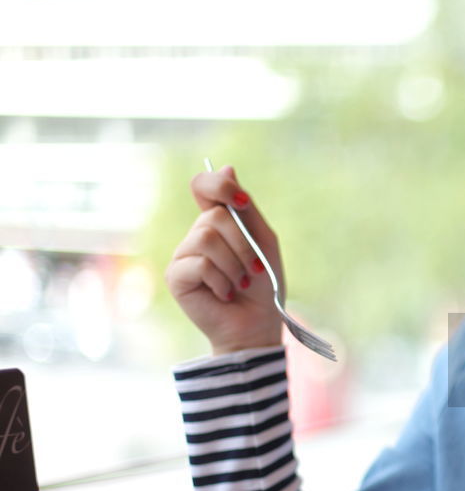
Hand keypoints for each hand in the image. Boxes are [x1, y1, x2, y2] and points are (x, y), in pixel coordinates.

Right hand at [165, 166, 283, 354]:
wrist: (257, 324)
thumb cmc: (263, 285)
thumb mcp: (263, 241)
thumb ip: (246, 209)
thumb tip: (226, 167)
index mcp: (217, 222)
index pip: (204, 185)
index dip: (218, 184)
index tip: (240, 203)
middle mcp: (196, 234)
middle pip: (214, 216)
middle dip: (243, 244)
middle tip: (253, 269)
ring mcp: (183, 255)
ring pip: (206, 238)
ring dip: (234, 264)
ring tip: (240, 283)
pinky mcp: (175, 276)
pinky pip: (199, 264)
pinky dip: (221, 280)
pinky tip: (224, 293)